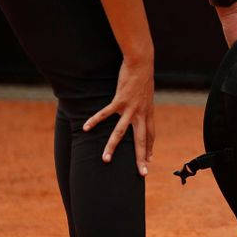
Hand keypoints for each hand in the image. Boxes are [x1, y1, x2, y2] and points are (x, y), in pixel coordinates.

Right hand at [83, 57, 154, 175]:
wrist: (142, 63)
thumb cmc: (142, 77)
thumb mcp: (147, 94)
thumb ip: (143, 105)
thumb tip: (141, 109)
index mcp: (148, 113)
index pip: (151, 135)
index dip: (149, 148)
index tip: (149, 160)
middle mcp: (141, 114)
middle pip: (142, 140)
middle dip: (141, 158)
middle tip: (142, 173)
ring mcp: (131, 108)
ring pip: (121, 132)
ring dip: (112, 147)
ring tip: (105, 159)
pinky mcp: (120, 100)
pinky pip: (105, 113)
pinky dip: (95, 120)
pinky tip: (86, 127)